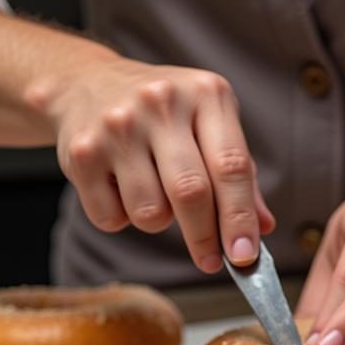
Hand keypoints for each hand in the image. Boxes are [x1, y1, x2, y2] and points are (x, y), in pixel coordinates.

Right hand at [32, 59, 275, 272]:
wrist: (86, 83)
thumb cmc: (164, 114)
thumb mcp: (210, 125)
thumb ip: (240, 175)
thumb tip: (263, 228)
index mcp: (206, 94)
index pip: (231, 166)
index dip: (240, 218)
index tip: (245, 256)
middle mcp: (161, 103)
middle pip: (191, 193)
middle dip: (205, 237)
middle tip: (211, 261)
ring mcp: (118, 125)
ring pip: (150, 213)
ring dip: (158, 222)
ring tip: (152, 193)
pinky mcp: (82, 152)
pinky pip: (111, 218)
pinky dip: (121, 218)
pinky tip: (120, 188)